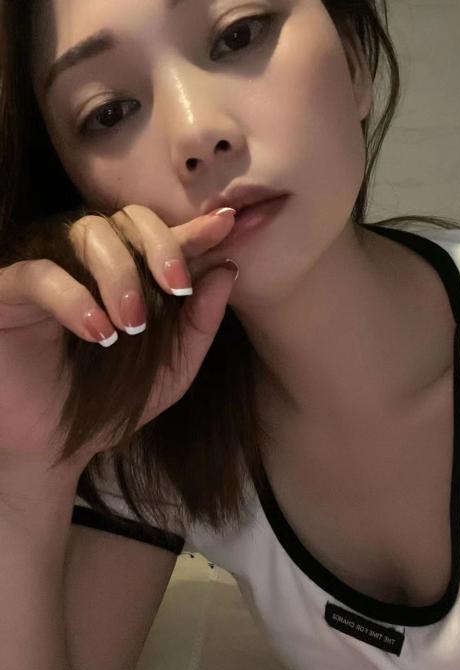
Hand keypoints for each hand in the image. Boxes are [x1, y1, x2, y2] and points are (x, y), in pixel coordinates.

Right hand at [0, 203, 236, 490]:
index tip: (228, 222)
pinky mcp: (7, 291)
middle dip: (160, 246)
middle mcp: (89, 263)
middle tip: (177, 287)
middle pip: (127, 219)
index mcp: (132, 276)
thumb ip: (199, 325)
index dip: (196, 228)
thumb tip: (227, 271)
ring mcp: (47, 269)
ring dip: (120, 274)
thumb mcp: (171, 372)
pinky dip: (73, 298)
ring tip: (132, 325)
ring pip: (86, 233)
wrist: (55, 450)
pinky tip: (97, 333)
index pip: (165, 238)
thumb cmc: (113, 405)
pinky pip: (39, 274)